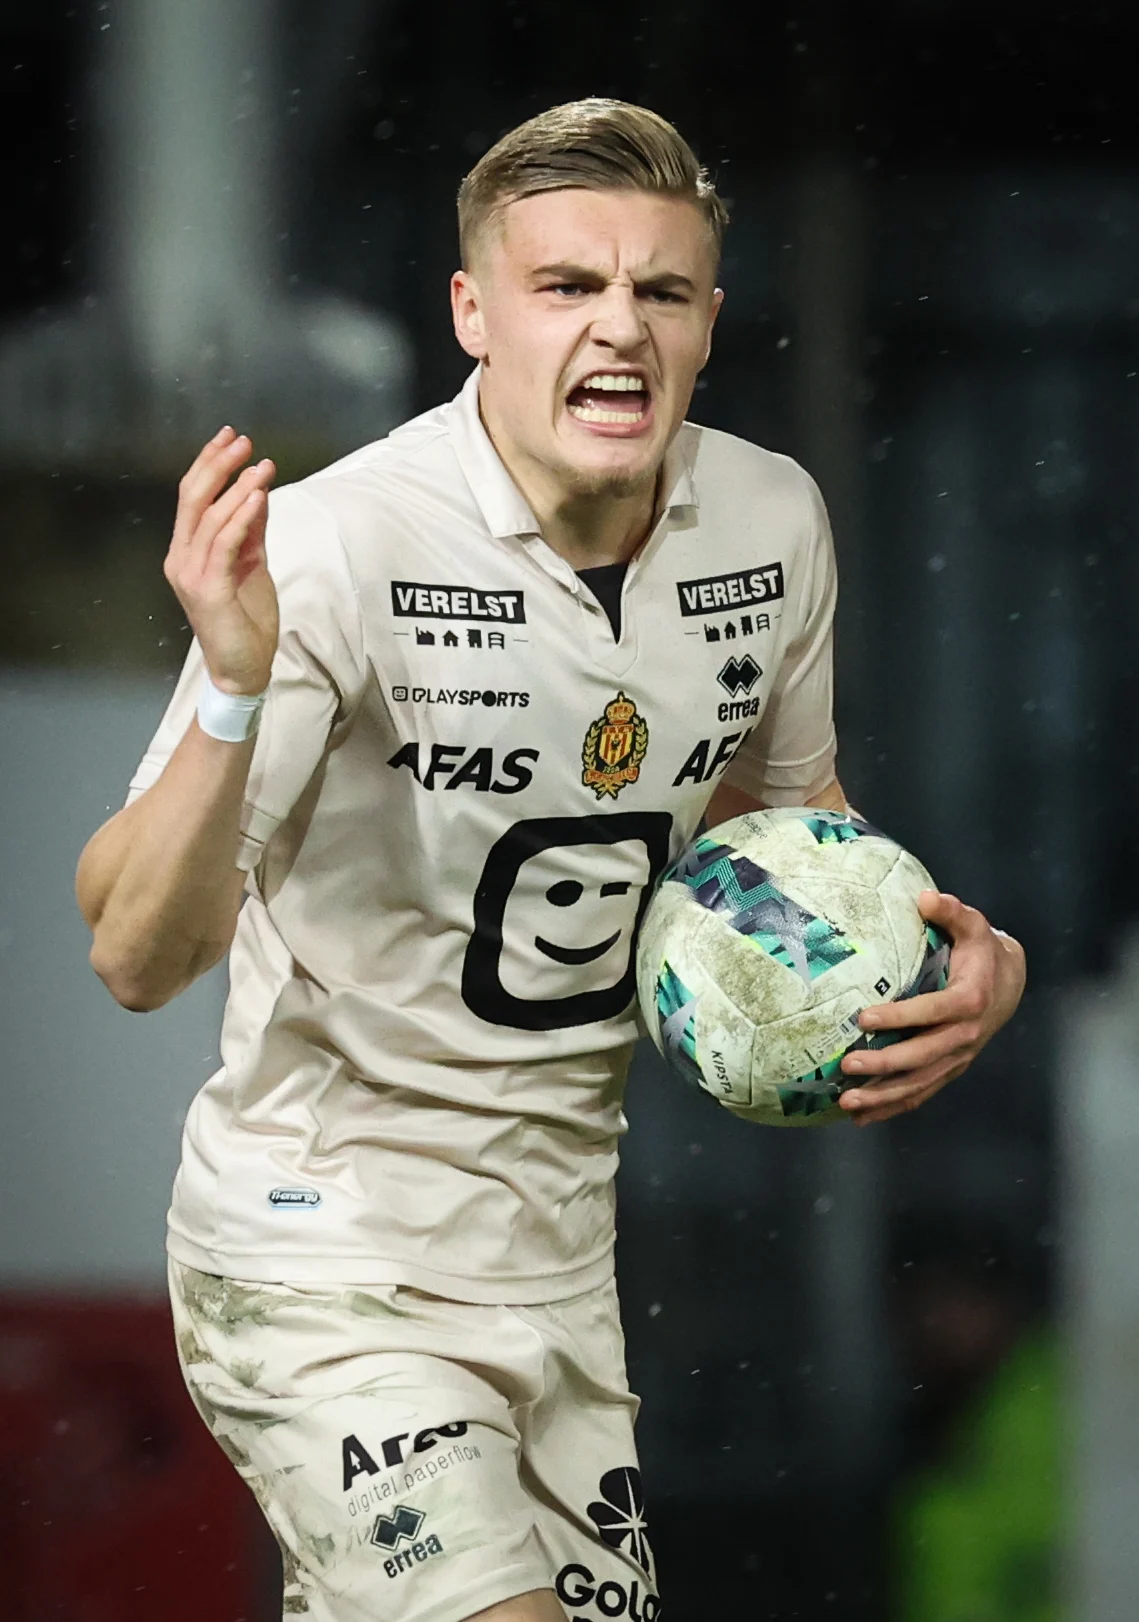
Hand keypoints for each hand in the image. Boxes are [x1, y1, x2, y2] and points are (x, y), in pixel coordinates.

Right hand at [164, 426, 278, 694]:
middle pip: (193, 498)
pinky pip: (225, 544)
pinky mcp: (209, 590)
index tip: (231, 437)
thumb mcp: (252, 566)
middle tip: (242, 441)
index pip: (192, 497)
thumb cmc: (246, 621)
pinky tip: (258, 495)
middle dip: (218, 464)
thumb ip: (251, 532)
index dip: (209, 463)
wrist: (243, 668)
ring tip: (261, 466)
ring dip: (238, 487)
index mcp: (187, 551)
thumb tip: (257, 493)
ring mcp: (190, 574)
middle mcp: (181, 559)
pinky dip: (242, 517)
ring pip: (210, 518)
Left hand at [837, 891, 1025, 1125]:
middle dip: (884, 1064)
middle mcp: (965, 1035)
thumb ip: (951, 911)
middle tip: (847, 1065)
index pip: (931, 1012)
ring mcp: (958, 1057)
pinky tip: (859, 1116)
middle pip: (922, 1056)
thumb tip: (925, 897)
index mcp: (968, 1000)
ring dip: (883, 1096)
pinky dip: (891, 1107)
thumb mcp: (973, 925)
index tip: (864, 1019)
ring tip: (847, 1102)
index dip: (899, 1017)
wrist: (1008, 983)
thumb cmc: (981, 950)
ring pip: (919, 1083)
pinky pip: (920, 1093)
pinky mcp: (949, 1069)